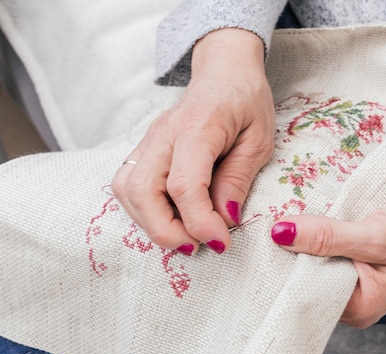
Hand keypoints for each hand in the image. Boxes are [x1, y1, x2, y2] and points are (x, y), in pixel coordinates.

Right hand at [112, 29, 274, 254]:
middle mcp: (164, 133)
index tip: (221, 242)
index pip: (184, 183)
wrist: (224, 73)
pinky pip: (128, 185)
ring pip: (126, 190)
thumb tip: (224, 219)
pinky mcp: (143, 150)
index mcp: (199, 126)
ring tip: (186, 237)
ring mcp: (148, 140)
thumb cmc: (246, 103)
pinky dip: (144, 211)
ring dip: (151, 223)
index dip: (199, 222)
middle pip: (141, 190)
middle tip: (198, 247)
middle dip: (165, 230)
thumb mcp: (259, 141)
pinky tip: (171, 219)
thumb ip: (238, 178)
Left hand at [270, 203, 385, 327]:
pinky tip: (319, 222)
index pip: (306, 287)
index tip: (272, 231)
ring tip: (297, 215)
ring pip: (318, 263)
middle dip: (298, 248)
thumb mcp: (376, 235)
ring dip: (311, 240)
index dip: (288, 259)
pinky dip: (325, 237)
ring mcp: (356, 287)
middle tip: (281, 216)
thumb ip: (328, 236)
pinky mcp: (359, 269)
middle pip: (309, 276)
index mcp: (356, 309)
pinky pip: (331, 255)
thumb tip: (280, 233)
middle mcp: (353, 305)